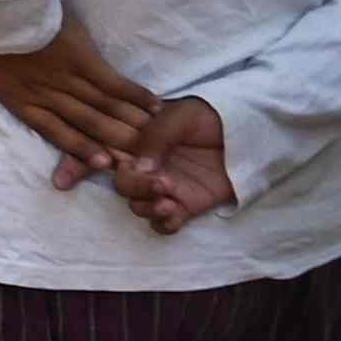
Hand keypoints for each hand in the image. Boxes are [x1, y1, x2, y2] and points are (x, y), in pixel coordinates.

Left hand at [0, 19, 157, 178]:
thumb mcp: (1, 80)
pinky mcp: (82, 60)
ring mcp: (66, 79)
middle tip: (143, 160)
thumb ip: (22, 97)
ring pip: (103, 108)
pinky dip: (134, 96)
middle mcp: (47, 98)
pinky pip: (113, 84)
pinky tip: (154, 107)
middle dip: (116, 143)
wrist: (0, 13)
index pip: (58, 135)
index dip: (84, 152)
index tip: (107, 165)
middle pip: (87, 125)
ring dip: (131, 123)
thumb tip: (43, 109)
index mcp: (23, 105)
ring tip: (154, 137)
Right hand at [112, 96, 236, 232]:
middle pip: (122, 184)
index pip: (106, 154)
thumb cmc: (209, 117)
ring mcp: (163, 189)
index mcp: (135, 141)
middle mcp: (144, 167)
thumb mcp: (182, 115)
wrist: (246, 133)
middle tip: (161, 184)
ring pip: (138, 206)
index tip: (102, 172)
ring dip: (148, 208)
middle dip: (136, 188)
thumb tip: (139, 167)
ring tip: (169, 203)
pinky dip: (163, 224)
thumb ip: (158, 136)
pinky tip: (174, 216)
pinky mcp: (184, 207)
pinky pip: (162, 224)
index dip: (94, 165)